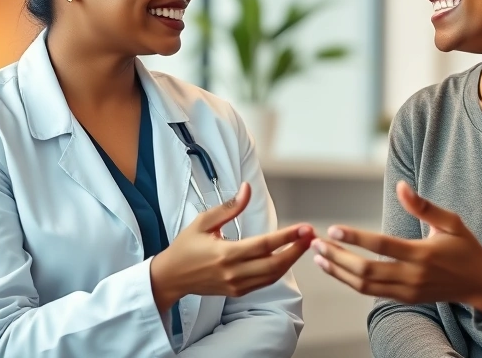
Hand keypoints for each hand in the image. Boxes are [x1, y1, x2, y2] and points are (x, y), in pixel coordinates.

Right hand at [150, 182, 313, 313]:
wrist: (171, 277)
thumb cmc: (186, 247)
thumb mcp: (203, 222)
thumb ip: (229, 207)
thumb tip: (247, 189)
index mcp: (226, 254)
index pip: (264, 245)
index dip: (287, 237)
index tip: (304, 227)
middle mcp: (233, 273)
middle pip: (274, 264)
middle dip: (296, 249)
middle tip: (311, 235)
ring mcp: (236, 285)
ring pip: (272, 276)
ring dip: (291, 260)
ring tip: (304, 244)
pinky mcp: (237, 291)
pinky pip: (264, 282)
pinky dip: (279, 270)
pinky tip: (287, 257)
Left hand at [312, 180, 481, 312]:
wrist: (480, 284)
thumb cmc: (466, 248)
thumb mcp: (451, 222)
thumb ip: (424, 207)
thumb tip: (401, 186)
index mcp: (422, 254)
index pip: (382, 246)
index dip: (356, 237)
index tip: (334, 228)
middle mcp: (412, 276)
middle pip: (366, 270)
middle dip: (338, 257)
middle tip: (316, 244)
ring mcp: (407, 290)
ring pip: (365, 285)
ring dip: (338, 272)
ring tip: (318, 257)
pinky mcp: (405, 298)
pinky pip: (372, 292)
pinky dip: (350, 281)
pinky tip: (336, 268)